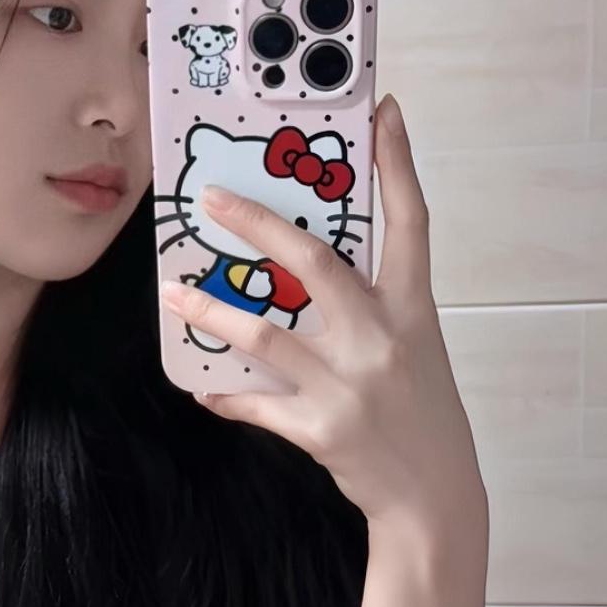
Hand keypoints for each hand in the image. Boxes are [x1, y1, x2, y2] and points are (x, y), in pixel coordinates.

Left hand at [159, 94, 486, 539]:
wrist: (433, 496)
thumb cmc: (419, 412)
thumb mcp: (412, 347)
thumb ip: (370, 307)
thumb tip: (302, 266)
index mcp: (412, 310)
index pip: (411, 221)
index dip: (398, 163)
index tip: (384, 109)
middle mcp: (383, 339)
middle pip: (315, 262)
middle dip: (257, 225)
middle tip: (210, 198)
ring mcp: (351, 385)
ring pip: (265, 334)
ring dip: (210, 311)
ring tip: (173, 292)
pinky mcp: (322, 430)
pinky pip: (256, 404)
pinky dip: (224, 393)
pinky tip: (200, 385)